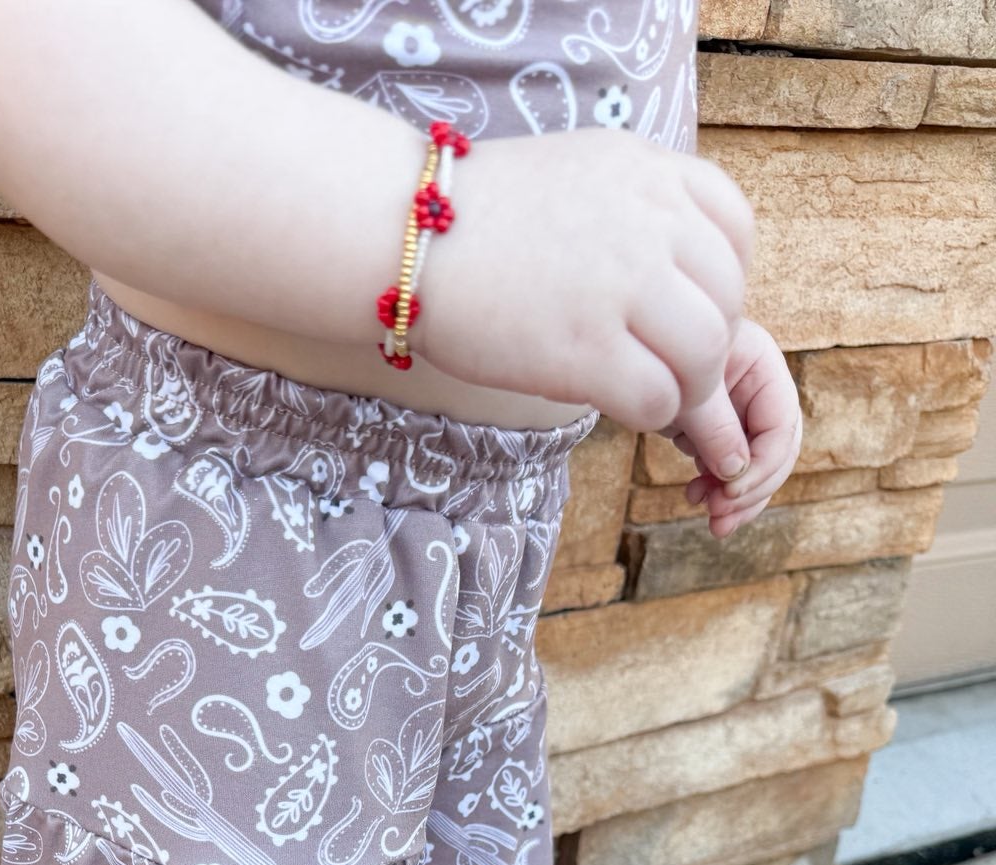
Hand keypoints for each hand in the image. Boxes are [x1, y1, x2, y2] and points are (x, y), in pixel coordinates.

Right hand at [424, 129, 752, 448]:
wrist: (403, 238)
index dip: (722, 282)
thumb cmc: (476, 218)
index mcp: (649, 174)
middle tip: (671, 367)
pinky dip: (652, 415)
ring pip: (706, 354)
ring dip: (688, 387)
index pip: (735, 232)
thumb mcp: (578, 173)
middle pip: (727, 299)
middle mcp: (649, 221)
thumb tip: (676, 267)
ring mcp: (623, 286)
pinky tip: (619, 406)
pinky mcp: (589, 351)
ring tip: (653, 393)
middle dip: (708, 345)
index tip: (687, 308)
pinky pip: (659, 399)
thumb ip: (636, 207)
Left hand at [666, 319, 802, 536]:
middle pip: (777, 451)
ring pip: (757, 466)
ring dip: (737, 499)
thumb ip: (715, 427)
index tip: (730, 493)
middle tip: (719, 517)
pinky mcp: (719, 431)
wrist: (625, 356)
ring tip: (714, 521)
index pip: (781, 425)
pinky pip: (731, 469)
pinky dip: (719, 490)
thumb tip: (736, 475)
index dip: (763, 466)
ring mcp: (740, 413)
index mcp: (763, 366)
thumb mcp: (686, 393)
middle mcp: (759, 389)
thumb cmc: (654, 358)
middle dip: (752, 490)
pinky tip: (696, 498)